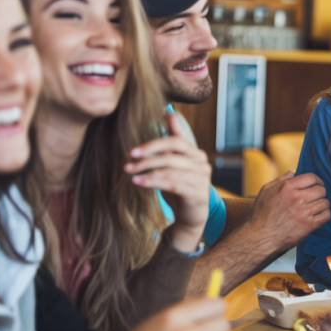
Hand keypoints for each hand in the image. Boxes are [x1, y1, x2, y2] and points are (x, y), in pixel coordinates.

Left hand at [125, 114, 212, 250]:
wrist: (190, 217)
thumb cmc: (180, 188)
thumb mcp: (174, 164)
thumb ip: (173, 141)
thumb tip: (169, 113)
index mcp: (195, 153)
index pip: (176, 140)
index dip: (155, 142)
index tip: (135, 148)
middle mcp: (201, 163)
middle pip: (173, 153)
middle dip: (149, 155)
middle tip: (129, 159)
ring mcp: (202, 179)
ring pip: (170, 169)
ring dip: (147, 169)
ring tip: (129, 172)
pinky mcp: (197, 194)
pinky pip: (172, 184)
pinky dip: (153, 181)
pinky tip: (138, 182)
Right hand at [241, 171, 330, 254]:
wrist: (260, 237)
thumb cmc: (260, 214)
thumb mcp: (266, 191)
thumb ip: (280, 180)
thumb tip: (293, 173)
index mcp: (287, 187)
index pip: (312, 177)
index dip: (317, 181)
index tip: (317, 185)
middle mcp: (297, 198)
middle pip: (321, 190)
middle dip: (320, 192)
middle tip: (316, 197)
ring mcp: (304, 212)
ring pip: (325, 202)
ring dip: (322, 204)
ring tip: (316, 207)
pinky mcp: (310, 225)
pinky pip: (327, 215)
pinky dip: (325, 214)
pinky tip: (318, 216)